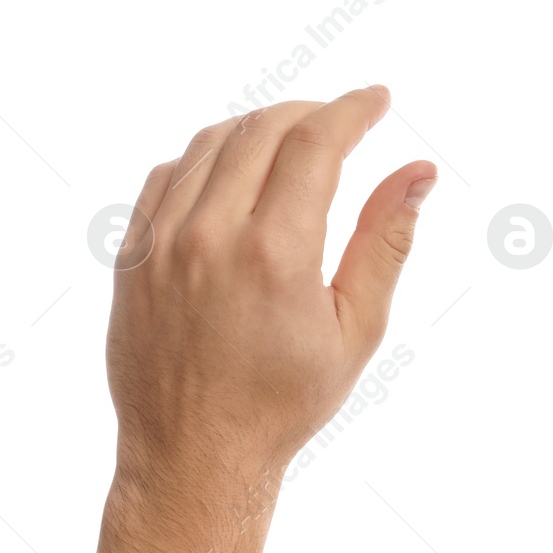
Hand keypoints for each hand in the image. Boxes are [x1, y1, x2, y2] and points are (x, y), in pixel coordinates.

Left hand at [106, 86, 435, 493]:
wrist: (197, 452)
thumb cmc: (287, 401)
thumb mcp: (356, 327)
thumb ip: (386, 241)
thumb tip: (419, 173)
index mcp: (274, 254)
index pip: (316, 143)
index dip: (352, 110)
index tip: (378, 100)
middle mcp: (210, 236)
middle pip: (264, 129)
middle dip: (312, 112)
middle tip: (346, 120)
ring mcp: (162, 241)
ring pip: (212, 143)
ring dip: (261, 127)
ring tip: (298, 140)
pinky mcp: (133, 253)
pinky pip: (169, 175)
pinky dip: (209, 156)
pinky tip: (239, 171)